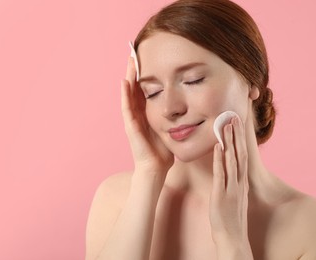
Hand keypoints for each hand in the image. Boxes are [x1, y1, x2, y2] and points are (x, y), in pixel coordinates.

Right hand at [121, 57, 173, 180]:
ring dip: (129, 76)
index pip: (145, 89)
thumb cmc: (163, 151)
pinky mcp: (131, 126)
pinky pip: (127, 107)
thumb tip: (190, 107)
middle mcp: (138, 113)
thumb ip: (175, 117)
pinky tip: (125, 81)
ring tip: (130, 60)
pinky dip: (125, 94)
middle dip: (136, 70)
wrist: (155, 168)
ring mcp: (132, 119)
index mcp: (147, 113)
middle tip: (136, 52)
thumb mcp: (170, 128)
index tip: (148, 58)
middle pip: (135, 86)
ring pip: (129, 93)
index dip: (145, 74)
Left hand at [209, 116, 252, 258]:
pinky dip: (220, 159)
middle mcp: (239, 182)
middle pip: (240, 153)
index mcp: (241, 182)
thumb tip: (227, 170)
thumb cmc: (231, 218)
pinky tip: (218, 147)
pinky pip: (221, 174)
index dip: (240, 139)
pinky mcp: (222, 196)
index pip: (242, 155)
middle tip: (233, 116)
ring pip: (232, 160)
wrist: (233, 239)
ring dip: (230, 141)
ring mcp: (232, 188)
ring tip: (227, 124)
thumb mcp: (234, 197)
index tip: (237, 123)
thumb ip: (232, 183)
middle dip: (237, 134)